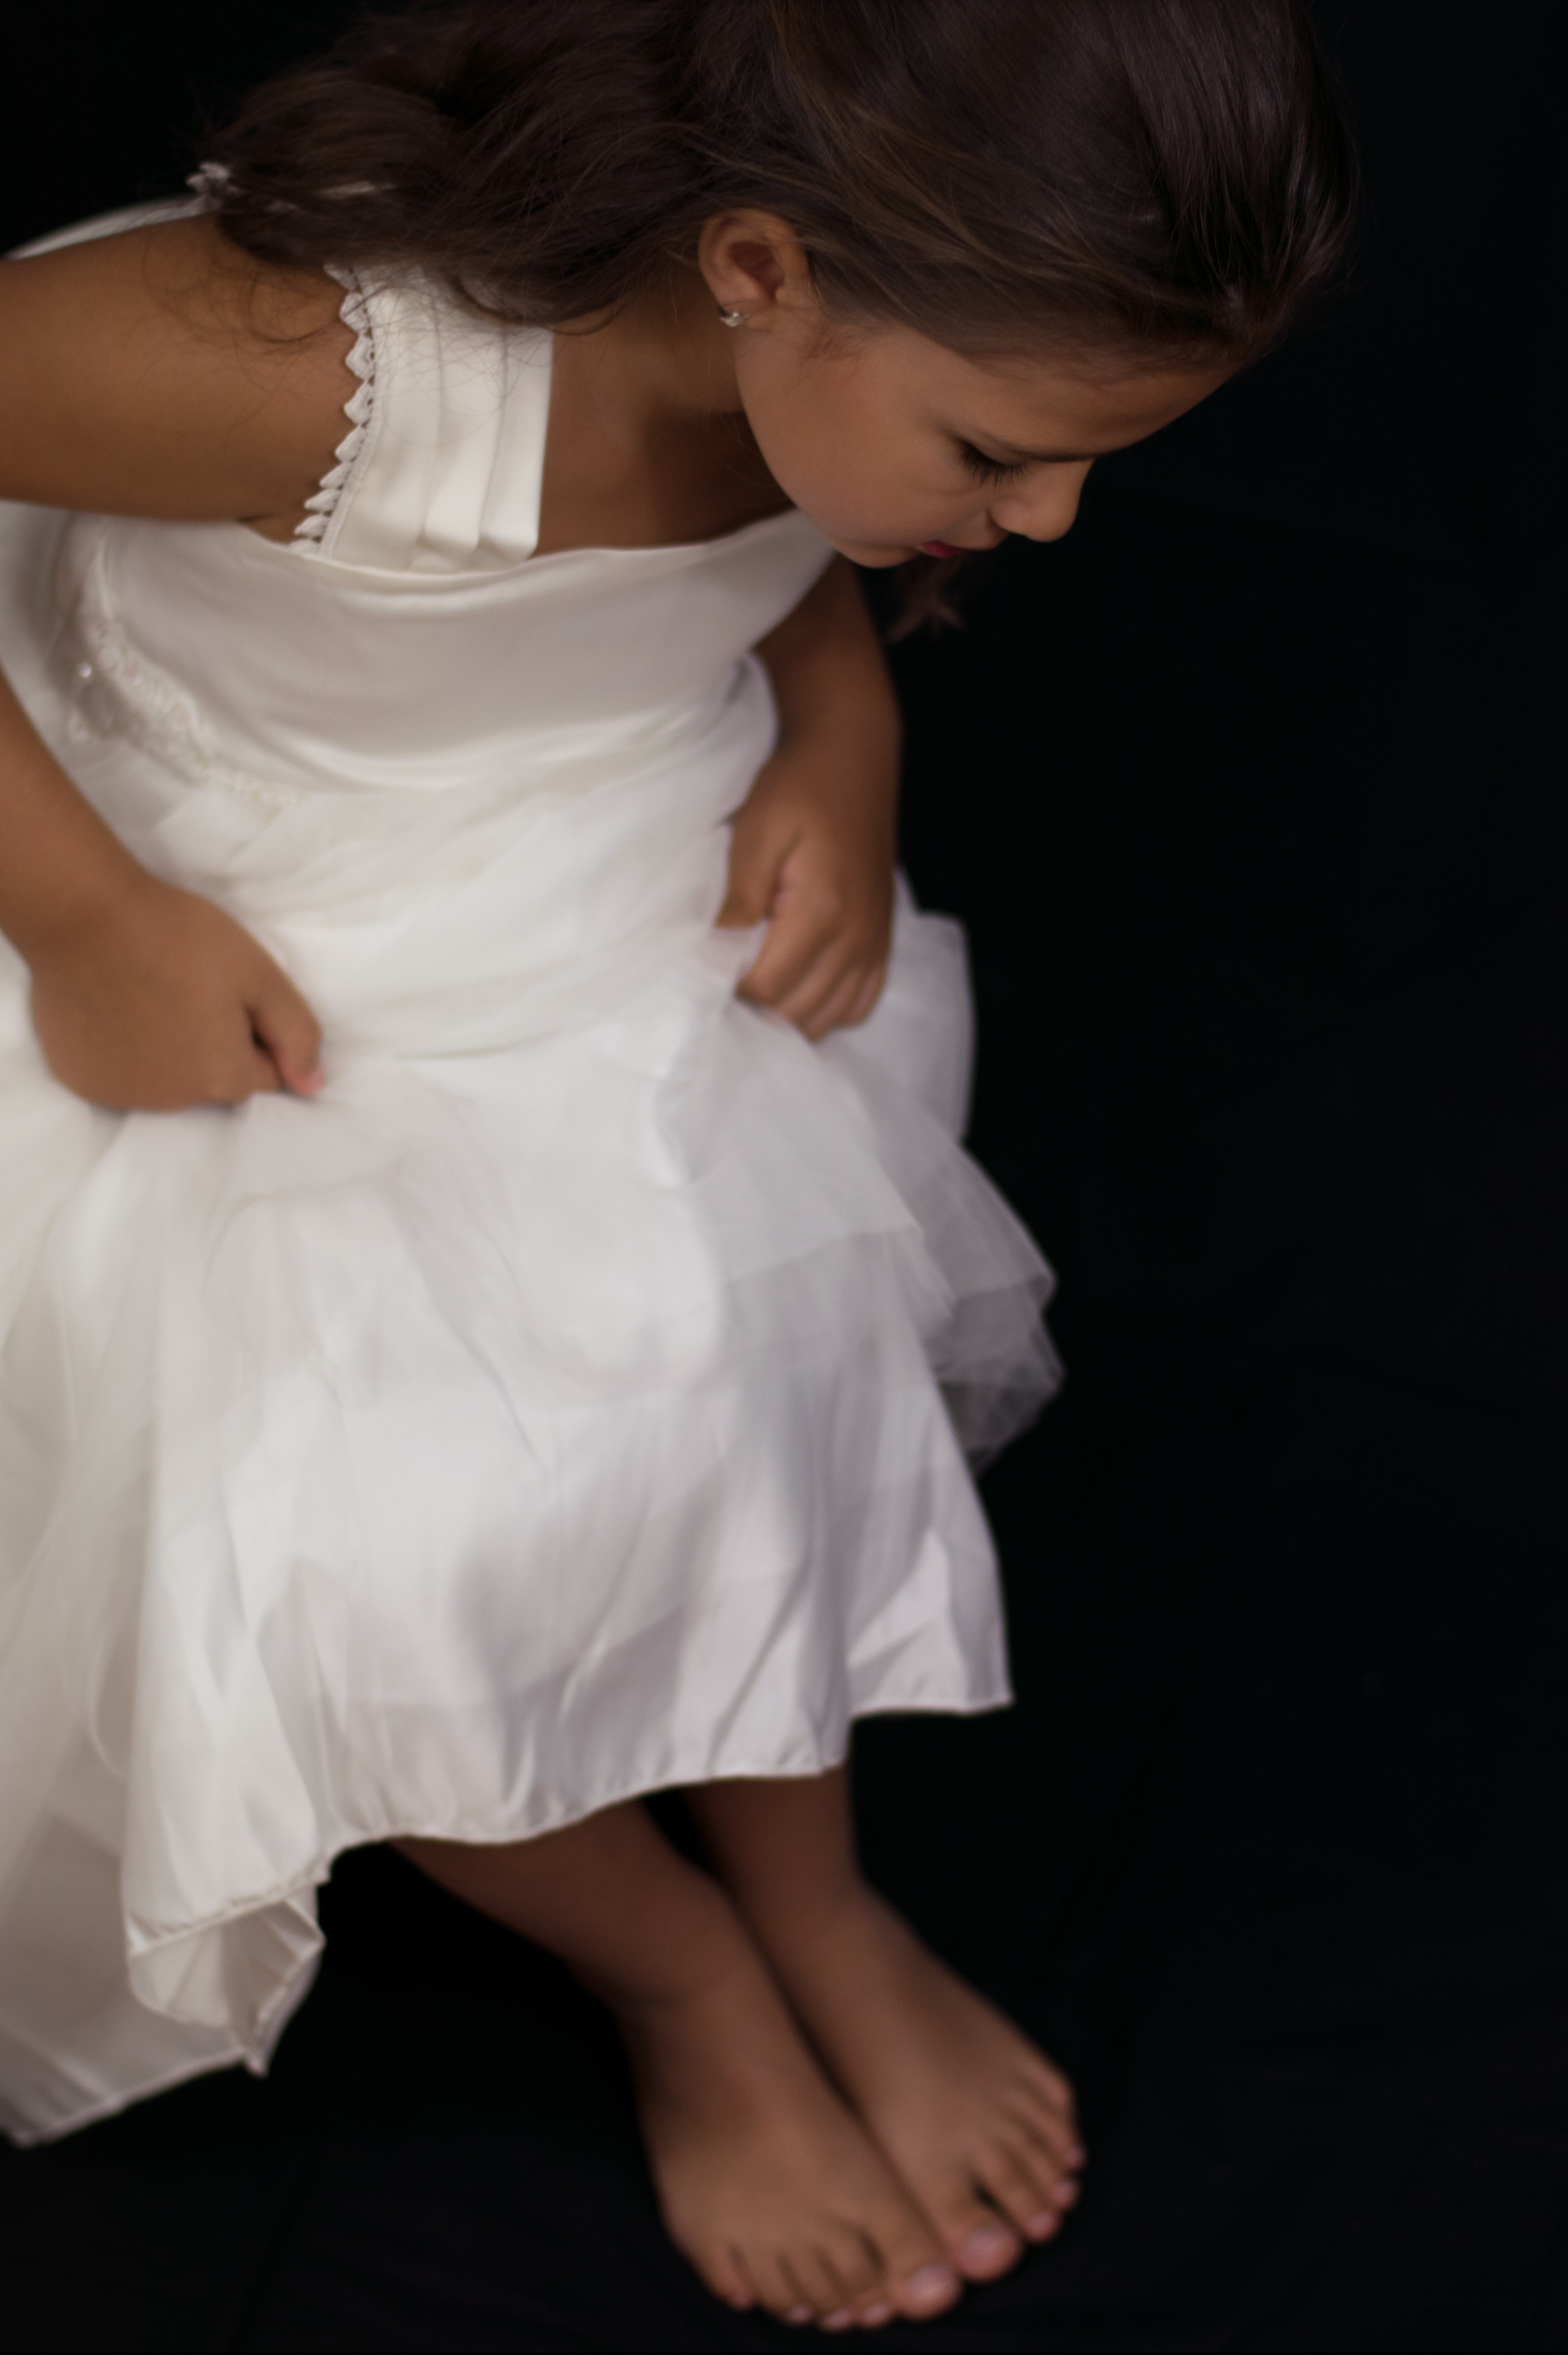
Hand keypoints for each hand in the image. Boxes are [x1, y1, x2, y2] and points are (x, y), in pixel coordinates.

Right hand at [28, 869, 323, 1111]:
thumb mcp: (259, 974)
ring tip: (152, 996)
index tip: (233, 994)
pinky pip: (123, 1074)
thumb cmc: (178, 937)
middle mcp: (173, 1101)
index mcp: (221, 1077)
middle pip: (216, 1081)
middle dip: (216, 1047)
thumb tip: (314, 1086)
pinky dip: (126, 1052)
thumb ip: (296, 1034)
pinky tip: (117, 1010)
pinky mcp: (81, 1079)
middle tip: (190, 989)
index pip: (266, 1074)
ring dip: (171, 1052)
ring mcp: (122, 1093)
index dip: (258, 1033)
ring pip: (169, 1081)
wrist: (82, 915)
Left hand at [718, 740, 896, 1041]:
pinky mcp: (881, 942)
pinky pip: (857, 1004)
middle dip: (755, 1004)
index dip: (730, 985)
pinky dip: (826, 1009)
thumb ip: (738, 899)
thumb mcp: (756, 833)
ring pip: (826, 1018)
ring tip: (757, 982)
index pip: (767, 987)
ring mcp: (873, 943)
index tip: (709, 961)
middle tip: (727, 973)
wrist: (853, 760)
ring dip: (787, 1012)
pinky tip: (799, 988)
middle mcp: (856, 937)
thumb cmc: (799, 790)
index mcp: (822, 910)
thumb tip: (711, 954)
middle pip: (795, 1011)